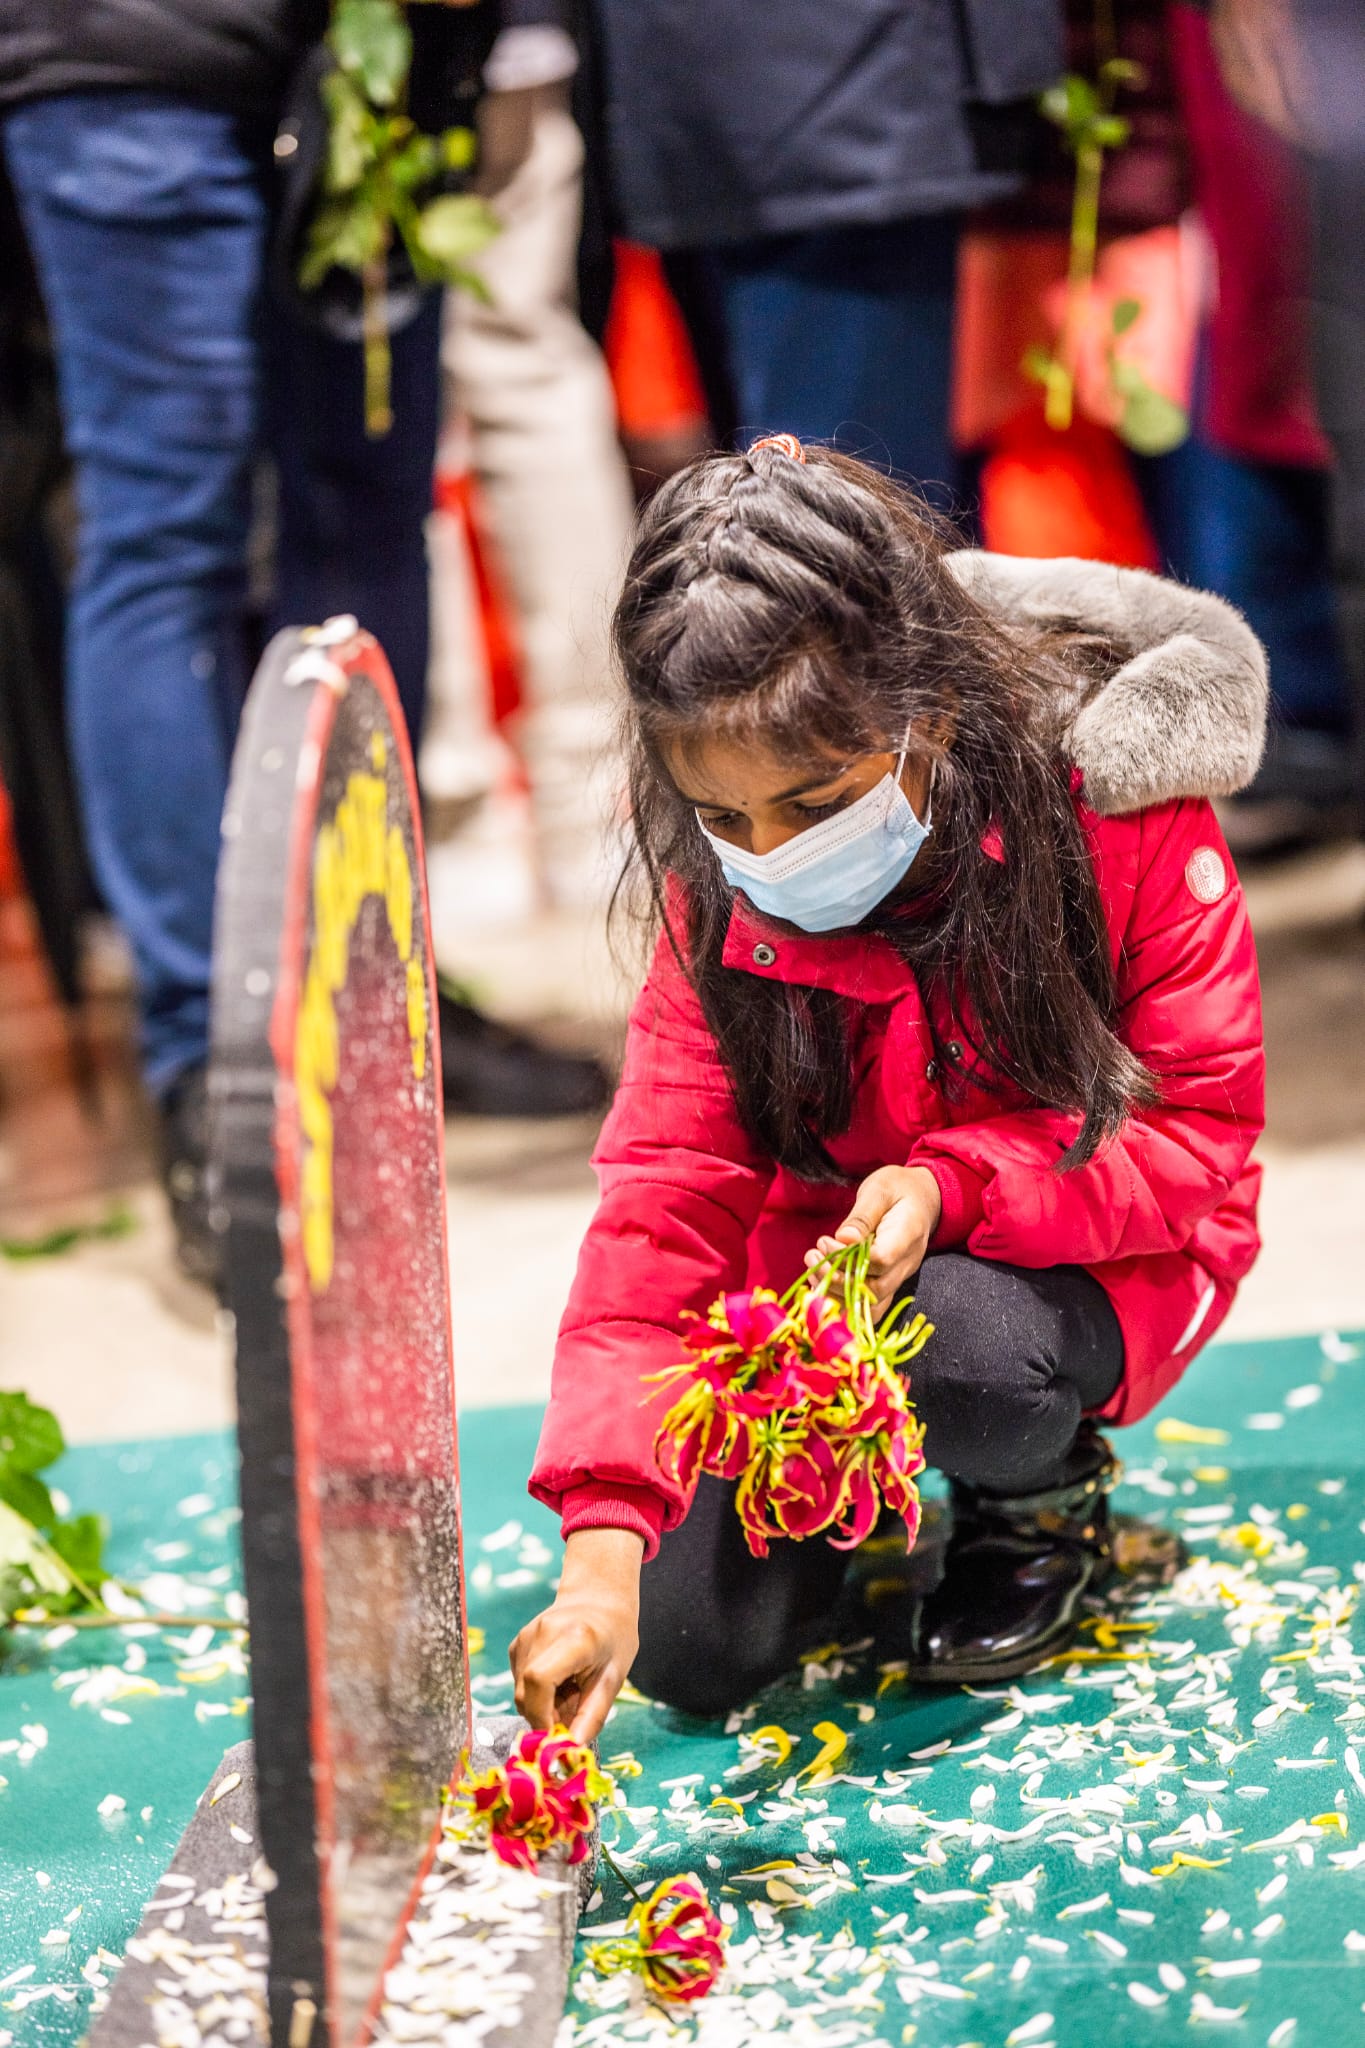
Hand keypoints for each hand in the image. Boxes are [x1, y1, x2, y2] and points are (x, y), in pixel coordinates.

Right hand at [510, 1527, 643, 1741]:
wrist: (598, 1599)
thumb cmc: (614, 1639)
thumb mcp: (614, 1679)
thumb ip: (592, 1717)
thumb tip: (571, 1751)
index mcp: (574, 1638)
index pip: (539, 1680)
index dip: (542, 1716)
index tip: (558, 1736)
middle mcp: (541, 1634)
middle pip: (525, 1693)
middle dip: (544, 1718)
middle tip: (573, 1714)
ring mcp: (524, 1637)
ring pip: (520, 1692)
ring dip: (541, 1706)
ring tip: (570, 1692)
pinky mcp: (516, 1644)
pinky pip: (519, 1683)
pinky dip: (536, 1694)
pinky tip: (558, 1681)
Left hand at [805, 1164, 942, 1315]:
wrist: (922, 1198)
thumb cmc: (898, 1188)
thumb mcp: (879, 1190)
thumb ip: (861, 1216)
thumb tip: (843, 1239)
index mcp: (907, 1235)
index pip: (881, 1260)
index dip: (848, 1258)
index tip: (825, 1241)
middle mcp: (906, 1263)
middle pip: (873, 1290)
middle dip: (835, 1279)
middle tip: (812, 1257)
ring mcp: (899, 1276)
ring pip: (870, 1305)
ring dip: (836, 1295)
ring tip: (813, 1270)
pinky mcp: (888, 1281)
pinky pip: (868, 1303)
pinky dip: (843, 1300)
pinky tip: (821, 1284)